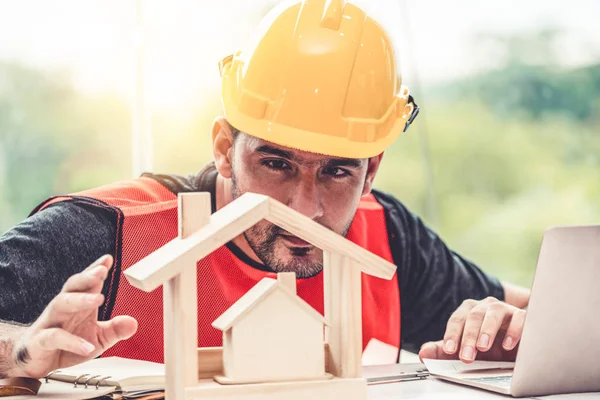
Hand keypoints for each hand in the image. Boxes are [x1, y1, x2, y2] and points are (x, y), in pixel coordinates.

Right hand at [7, 255, 137, 378]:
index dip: (96, 269)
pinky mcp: (40, 342)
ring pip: (61, 304)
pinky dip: (72, 342)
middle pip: (73, 287)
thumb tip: (133, 323)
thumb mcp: (97, 338)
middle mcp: (64, 308)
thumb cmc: (67, 345)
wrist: (37, 363)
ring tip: (98, 299)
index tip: (108, 259)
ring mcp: (50, 323)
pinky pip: (55, 337)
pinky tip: (88, 347)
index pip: (87, 282)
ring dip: (80, 299)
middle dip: (87, 277)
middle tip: (102, 271)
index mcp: (78, 304)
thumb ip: (114, 330)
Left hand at [419, 297, 525, 362]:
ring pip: (494, 313)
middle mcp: (485, 306)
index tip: (449, 350)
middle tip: (466, 356)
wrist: (515, 345)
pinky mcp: (522, 316)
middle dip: (468, 337)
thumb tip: (423, 353)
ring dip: (487, 330)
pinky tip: (507, 345)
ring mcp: (504, 309)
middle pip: (474, 316)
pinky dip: (514, 330)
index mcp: (468, 311)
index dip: (452, 334)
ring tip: (482, 346)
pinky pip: (519, 318)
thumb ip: (442, 351)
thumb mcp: (465, 350)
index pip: (457, 319)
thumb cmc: (488, 346)